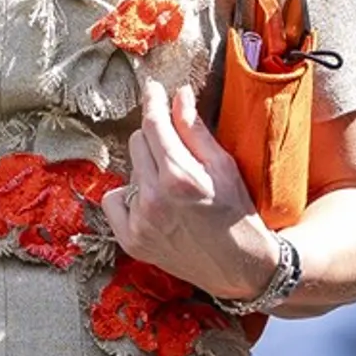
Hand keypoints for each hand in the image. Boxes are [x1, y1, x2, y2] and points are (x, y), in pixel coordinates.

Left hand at [97, 76, 274, 302]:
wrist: (240, 267)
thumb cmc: (238, 214)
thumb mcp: (225, 167)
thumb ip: (196, 131)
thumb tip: (178, 95)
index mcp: (179, 177)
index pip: (154, 124)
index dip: (154, 101)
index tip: (154, 88)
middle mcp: (154, 200)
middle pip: (138, 142)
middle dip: (156, 138)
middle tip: (177, 152)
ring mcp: (139, 223)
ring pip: (129, 170)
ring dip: (146, 169)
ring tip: (172, 186)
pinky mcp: (130, 241)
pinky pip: (115, 199)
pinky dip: (130, 197)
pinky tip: (153, 204)